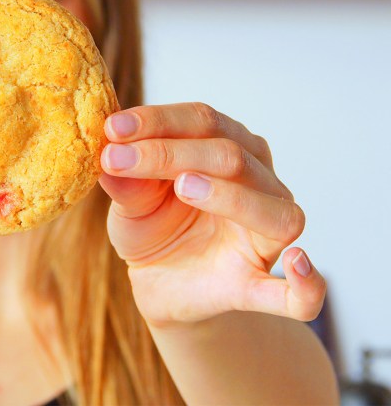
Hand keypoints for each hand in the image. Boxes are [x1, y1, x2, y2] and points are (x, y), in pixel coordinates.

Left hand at [99, 103, 325, 326]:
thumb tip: (110, 156)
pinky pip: (298, 295)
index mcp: (230, 148)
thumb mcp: (129, 199)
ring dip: (228, 195)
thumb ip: (125, 180)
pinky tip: (298, 264)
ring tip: (184, 186)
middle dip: (169, 152)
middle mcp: (259, 183)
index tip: (113, 127)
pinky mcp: (257, 284)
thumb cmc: (152, 225)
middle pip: (229, 155)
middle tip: (117, 157)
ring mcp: (265, 236)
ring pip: (270, 208)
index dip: (157, 121)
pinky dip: (306, 284)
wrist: (159, 281)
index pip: (202, 121)